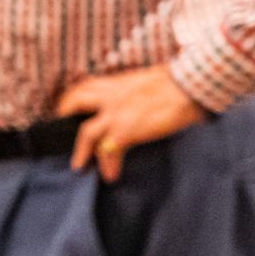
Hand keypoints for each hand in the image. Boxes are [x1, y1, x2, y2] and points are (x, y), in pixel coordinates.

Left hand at [55, 67, 205, 181]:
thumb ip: (133, 89)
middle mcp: (111, 97)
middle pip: (75, 102)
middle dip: (65, 116)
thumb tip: (136, 98)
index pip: (86, 86)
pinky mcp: (127, 130)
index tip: (69, 106)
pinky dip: (109, 165)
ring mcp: (117, 114)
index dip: (73, 96)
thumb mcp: (147, 80)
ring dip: (81, 151)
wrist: (191, 87)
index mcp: (117, 83)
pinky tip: (111, 175)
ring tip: (79, 165)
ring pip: (86, 133)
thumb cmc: (178, 82)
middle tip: (63, 129)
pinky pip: (109, 151)